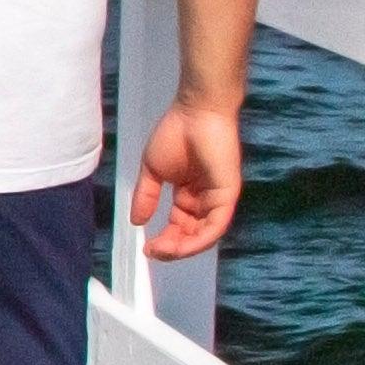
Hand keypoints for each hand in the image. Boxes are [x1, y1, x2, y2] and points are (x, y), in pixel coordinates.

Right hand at [133, 98, 241, 259]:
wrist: (196, 112)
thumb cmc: (176, 133)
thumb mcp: (153, 171)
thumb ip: (145, 197)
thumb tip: (136, 222)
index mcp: (189, 195)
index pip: (179, 226)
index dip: (164, 240)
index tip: (146, 248)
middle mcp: (205, 200)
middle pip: (192, 235)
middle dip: (172, 248)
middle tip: (153, 252)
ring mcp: (218, 198)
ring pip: (204, 235)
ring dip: (183, 248)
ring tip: (163, 251)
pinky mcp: (228, 194)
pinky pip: (216, 225)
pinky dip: (200, 240)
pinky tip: (182, 245)